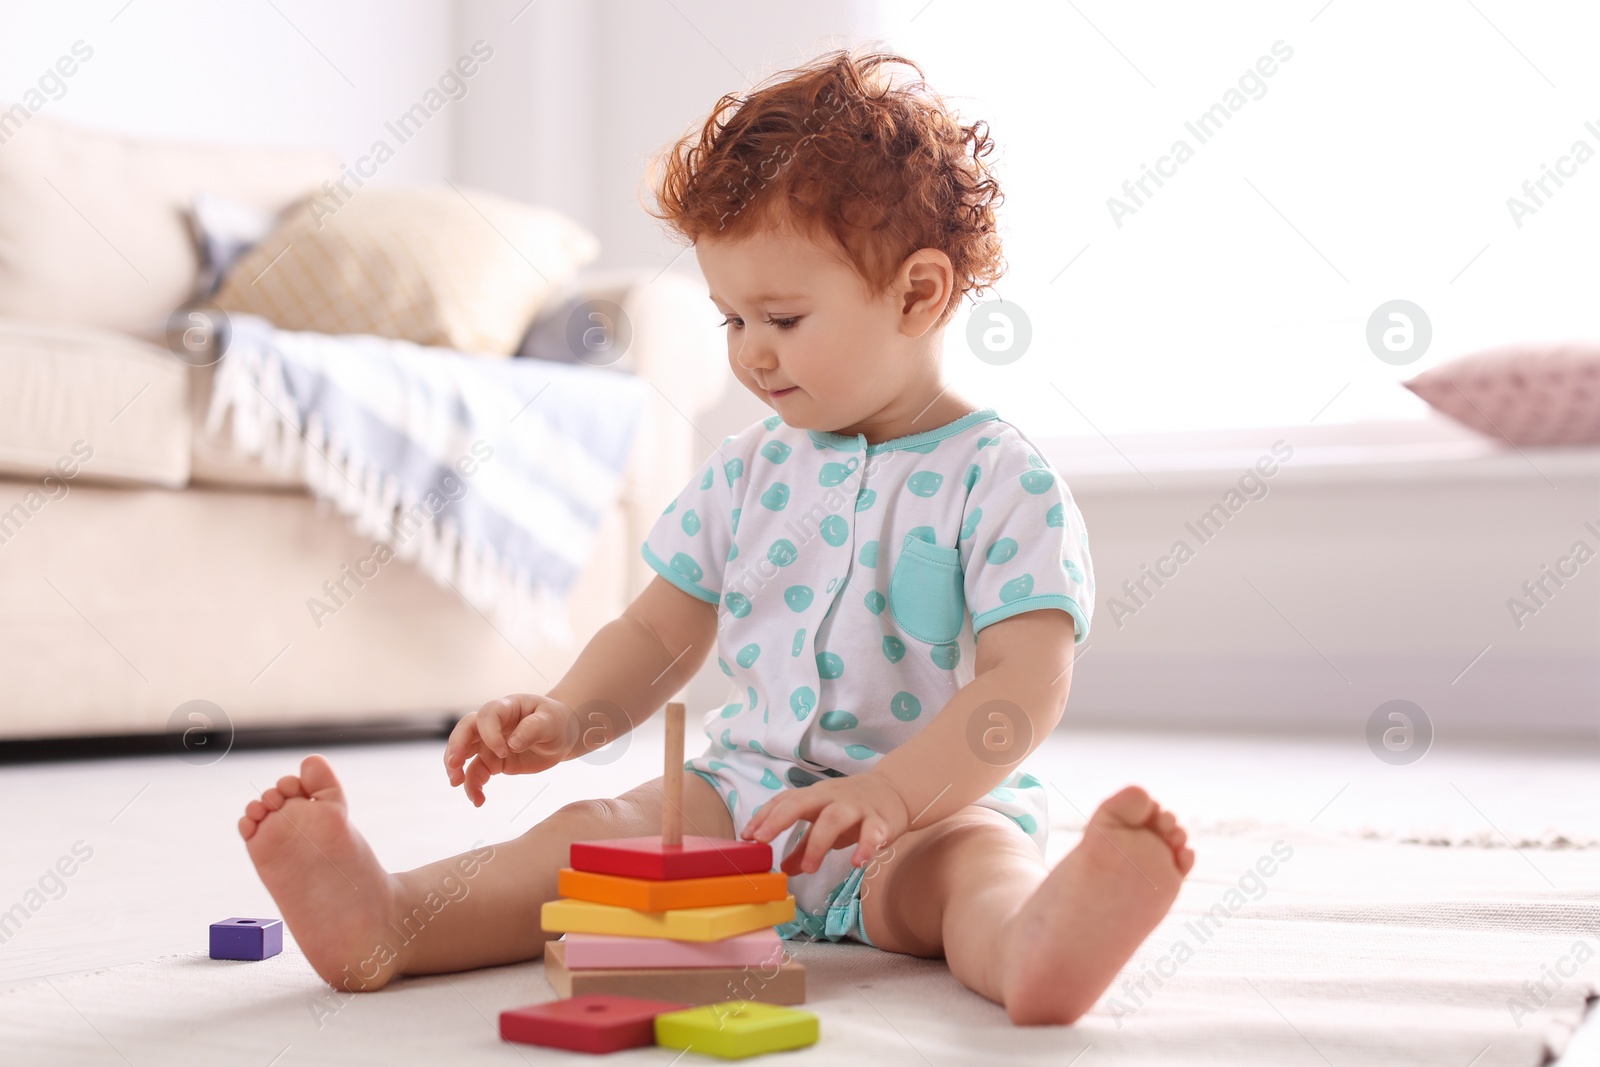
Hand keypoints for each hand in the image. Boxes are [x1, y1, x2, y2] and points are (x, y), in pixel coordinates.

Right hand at [444, 694, 578, 805]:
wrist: (561, 736)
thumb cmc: (555, 721)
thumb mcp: (551, 721)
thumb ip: (533, 728)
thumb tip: (512, 743)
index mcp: (506, 708)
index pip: (487, 715)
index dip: (489, 733)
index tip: (504, 751)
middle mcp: (492, 725)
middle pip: (465, 730)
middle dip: (456, 746)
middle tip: (454, 764)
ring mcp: (489, 744)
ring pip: (463, 753)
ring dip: (456, 768)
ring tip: (457, 783)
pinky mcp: (492, 762)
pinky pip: (475, 774)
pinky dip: (472, 787)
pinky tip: (478, 800)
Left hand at [740, 773, 911, 874]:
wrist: (895, 791)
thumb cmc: (851, 808)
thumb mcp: (824, 823)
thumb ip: (803, 845)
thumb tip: (784, 869)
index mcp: (815, 796)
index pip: (785, 801)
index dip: (765, 816)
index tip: (746, 836)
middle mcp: (832, 797)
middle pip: (803, 802)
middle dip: (780, 819)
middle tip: (762, 840)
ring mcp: (856, 807)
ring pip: (835, 818)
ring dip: (818, 842)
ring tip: (810, 868)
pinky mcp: (880, 820)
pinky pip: (872, 832)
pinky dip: (865, 847)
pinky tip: (858, 863)